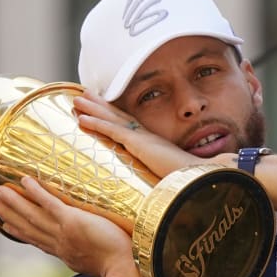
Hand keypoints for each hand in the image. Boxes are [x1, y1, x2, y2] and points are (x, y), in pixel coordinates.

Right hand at [0, 176, 136, 276]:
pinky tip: (25, 181)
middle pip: (28, 226)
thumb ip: (88, 254)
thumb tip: (89, 250)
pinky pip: (50, 204)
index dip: (20, 232)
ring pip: (33, 215)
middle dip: (8, 214)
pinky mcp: (72, 221)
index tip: (6, 224)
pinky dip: (36, 193)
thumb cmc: (119, 264)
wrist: (124, 267)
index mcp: (64, 252)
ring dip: (14, 202)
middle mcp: (58, 242)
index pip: (37, 240)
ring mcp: (63, 231)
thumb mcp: (96, 262)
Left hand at [73, 91, 203, 176]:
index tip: (101, 105)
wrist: (201, 179)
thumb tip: (163, 182)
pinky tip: (81, 118)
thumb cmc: (191, 180)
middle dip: (99, 104)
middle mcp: (146, 136)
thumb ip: (163, 173)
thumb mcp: (173, 174)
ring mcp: (142, 138)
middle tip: (83, 94)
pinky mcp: (139, 143)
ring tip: (76, 99)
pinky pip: (112, 130)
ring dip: (92, 108)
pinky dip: (96, 123)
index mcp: (153, 142)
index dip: (113, 114)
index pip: (129, 124)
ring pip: (111, 118)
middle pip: (117, 115)